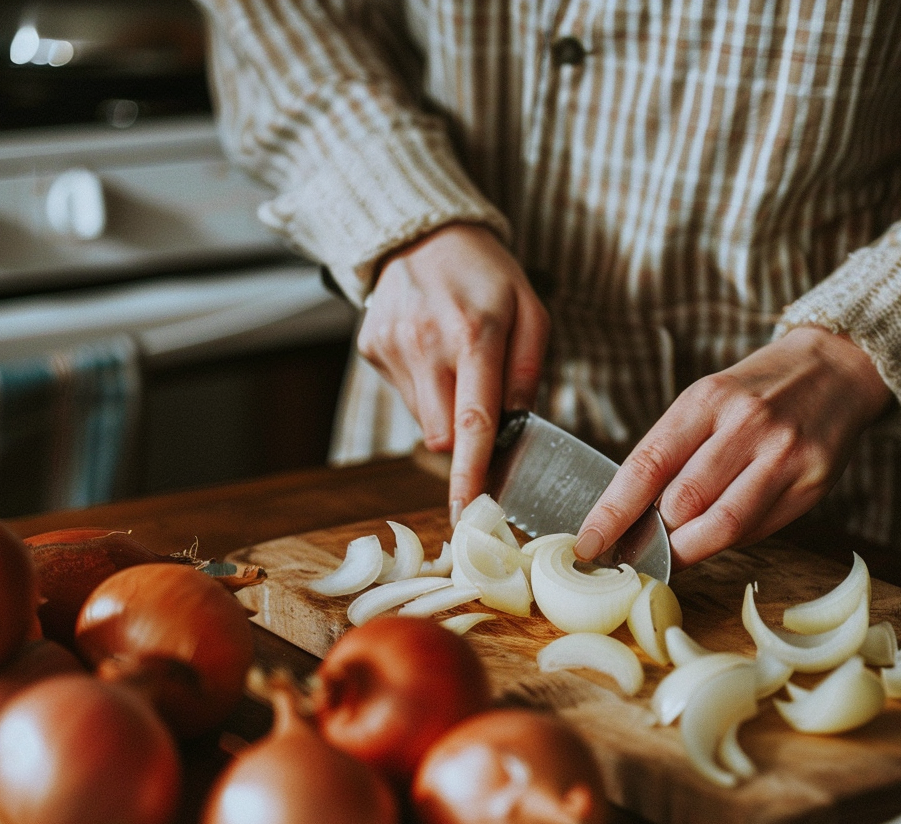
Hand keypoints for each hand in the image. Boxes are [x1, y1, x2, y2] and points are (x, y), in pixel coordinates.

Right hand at [358, 223, 549, 515]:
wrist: (421, 233)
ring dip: (446, 411)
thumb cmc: (486, 275)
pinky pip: (405, 397)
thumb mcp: (530, 309)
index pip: (474, 421)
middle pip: (444, 435)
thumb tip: (516, 425)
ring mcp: (392, 347)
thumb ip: (527, 369)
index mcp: (474, 333)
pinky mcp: (370, 349)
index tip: (467, 513)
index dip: (471, 473)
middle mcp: (426, 343)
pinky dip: (424, 389)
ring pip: (424, 421)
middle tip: (482, 407)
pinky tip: (430, 352)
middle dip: (466, 438)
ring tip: (455, 365)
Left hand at [574, 326, 891, 568]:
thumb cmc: (757, 391)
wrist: (836, 368)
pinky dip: (729, 541)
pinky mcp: (813, 483)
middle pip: (682, 503)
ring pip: (720, 525)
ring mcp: (784, 455)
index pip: (647, 464)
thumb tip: (630, 517)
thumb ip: (674, 454)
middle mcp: (747, 424)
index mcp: (707, 400)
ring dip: (688, 549)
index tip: (589, 543)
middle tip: (638, 550)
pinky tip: (721, 532)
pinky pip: (757, 530)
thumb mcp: (707, 402)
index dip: (612, 512)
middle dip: (654, 536)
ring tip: (673, 553)